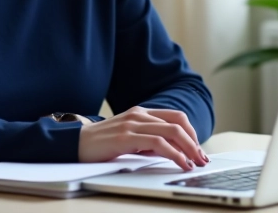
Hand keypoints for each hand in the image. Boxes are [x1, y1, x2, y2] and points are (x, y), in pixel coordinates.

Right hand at [78, 106, 208, 170]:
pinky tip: (180, 163)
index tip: (197, 150)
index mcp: (141, 112)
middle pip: (178, 123)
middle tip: (202, 159)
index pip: (176, 117)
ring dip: (189, 149)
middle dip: (194, 143)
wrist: (75, 143)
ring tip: (195, 163)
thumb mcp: (130, 138)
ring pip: (172, 132)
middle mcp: (139, 114)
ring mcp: (133, 124)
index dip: (191, 133)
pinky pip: (158, 144)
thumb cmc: (102, 143)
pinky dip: (175, 154)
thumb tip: (171, 152)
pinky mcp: (126, 137)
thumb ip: (149, 141)